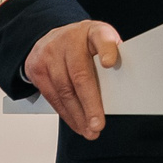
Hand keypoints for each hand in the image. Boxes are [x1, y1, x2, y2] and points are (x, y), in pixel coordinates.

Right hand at [25, 20, 122, 139]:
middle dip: (90, 104)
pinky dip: (66, 113)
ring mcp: (50, 53)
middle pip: (80, 75)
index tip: (110, 63)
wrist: (55, 37)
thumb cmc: (85, 44)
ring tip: (89, 130)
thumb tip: (126, 87)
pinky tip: (76, 122)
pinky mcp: (36, 67)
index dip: (107, 50)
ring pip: (64, 90)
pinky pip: (52, 96)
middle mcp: (69, 40)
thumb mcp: (102, 42)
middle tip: (98, 125)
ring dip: (78, 115)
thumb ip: (113, 58)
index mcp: (93, 32)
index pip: (102, 38)